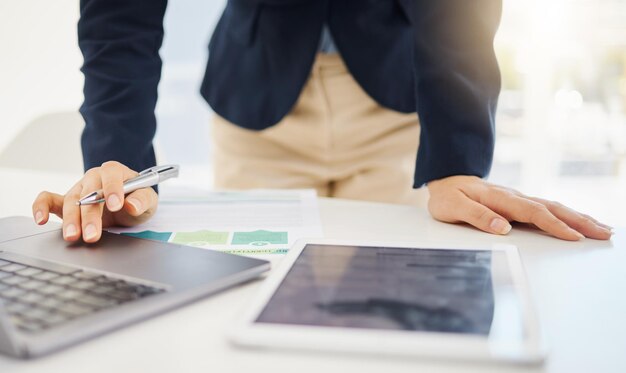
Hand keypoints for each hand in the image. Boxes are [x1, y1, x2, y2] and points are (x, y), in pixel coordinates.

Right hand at [32, 161, 157, 242]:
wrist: (128, 205)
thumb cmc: (137, 199)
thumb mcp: (149, 200)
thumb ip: (142, 200)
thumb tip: (132, 205)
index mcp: (115, 172)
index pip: (111, 174)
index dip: (113, 188)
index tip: (116, 205)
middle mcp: (94, 178)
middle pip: (89, 192)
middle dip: (90, 215)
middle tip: (93, 234)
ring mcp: (79, 189)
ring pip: (71, 201)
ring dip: (71, 220)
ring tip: (73, 236)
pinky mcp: (66, 202)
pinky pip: (48, 200)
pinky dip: (41, 207)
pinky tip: (41, 220)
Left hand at [426, 175, 612, 240]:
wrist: (446, 179)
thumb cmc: (447, 196)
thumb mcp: (452, 207)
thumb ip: (476, 217)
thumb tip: (502, 228)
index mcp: (500, 199)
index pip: (533, 213)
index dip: (554, 225)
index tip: (574, 237)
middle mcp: (514, 197)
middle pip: (552, 208)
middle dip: (579, 221)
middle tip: (605, 233)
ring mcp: (518, 199)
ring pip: (553, 207)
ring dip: (578, 217)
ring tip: (602, 228)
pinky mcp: (518, 204)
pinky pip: (547, 209)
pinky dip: (566, 215)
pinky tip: (579, 222)